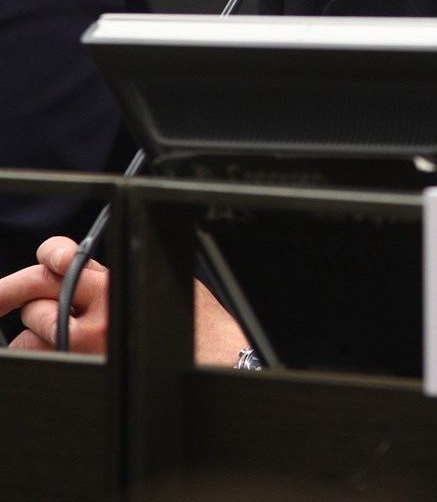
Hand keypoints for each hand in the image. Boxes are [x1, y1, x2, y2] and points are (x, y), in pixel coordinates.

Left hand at [0, 236, 251, 363]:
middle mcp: (100, 316)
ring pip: (30, 337)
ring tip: (68, 334)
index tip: (52, 260)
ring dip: (40, 334)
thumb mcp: (162, 280)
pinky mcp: (83, 372)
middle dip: (42, 301)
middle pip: (38, 299)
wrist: (215, 360)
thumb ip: (117, 275)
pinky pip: (41, 362)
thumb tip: (87, 270)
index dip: (53, 256)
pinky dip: (47, 356)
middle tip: (55, 303)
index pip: (65, 259)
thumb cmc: (198, 324)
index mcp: (118, 284)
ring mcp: (87, 349)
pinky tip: (70, 352)